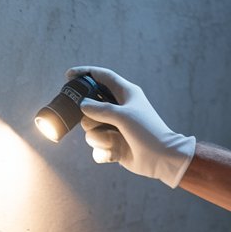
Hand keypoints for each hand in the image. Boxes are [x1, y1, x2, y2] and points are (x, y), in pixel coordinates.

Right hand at [65, 66, 195, 188]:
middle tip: (96, 122)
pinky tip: (116, 153)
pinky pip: (96, 146)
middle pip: (90, 106)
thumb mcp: (123, 116)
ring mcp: (116, 127)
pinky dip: (104, 151)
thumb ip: (100, 108)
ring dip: (99, 137)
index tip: (68, 75)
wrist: (162, 159)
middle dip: (89, 117)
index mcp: (126, 93)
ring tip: (114, 141)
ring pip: (90, 128)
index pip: (102, 76)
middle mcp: (119, 108)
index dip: (85, 73)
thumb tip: (82, 105)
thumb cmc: (147, 132)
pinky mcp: (114, 144)